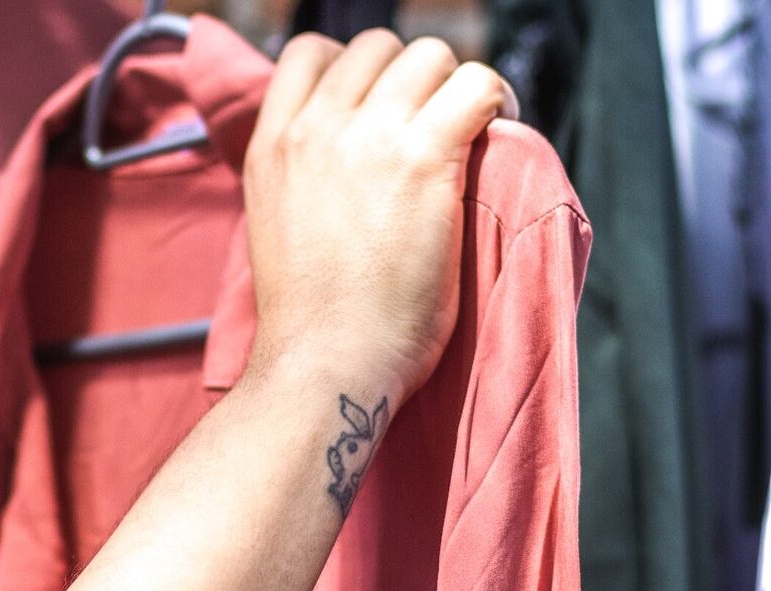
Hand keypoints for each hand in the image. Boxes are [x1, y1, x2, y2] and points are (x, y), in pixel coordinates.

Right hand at [242, 30, 517, 405]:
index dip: (354, 69)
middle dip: (411, 77)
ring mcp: (367, 139)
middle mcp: (314, 129)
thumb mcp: (275, 226)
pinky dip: (496, 99)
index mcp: (270, 146)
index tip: (380, 106)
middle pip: (377, 46)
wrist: (324, 364)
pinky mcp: (423, 160)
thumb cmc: (310, 321)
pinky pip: (477, 85)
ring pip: (431, 55)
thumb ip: (302, 177)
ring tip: (470, 126)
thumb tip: (345, 165)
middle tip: (433, 122)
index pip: (309, 53)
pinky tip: (499, 128)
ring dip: (455, 86)